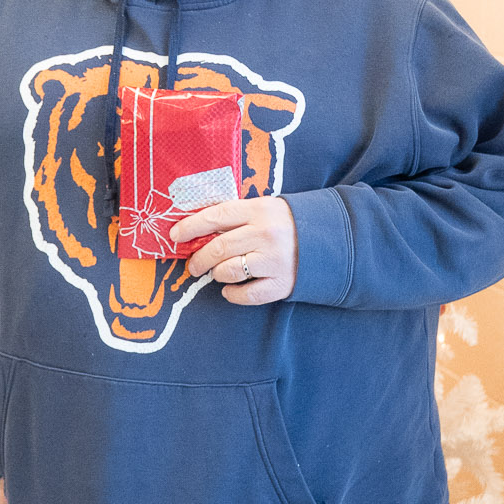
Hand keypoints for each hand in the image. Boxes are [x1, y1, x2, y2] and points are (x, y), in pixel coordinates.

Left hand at [169, 196, 298, 304]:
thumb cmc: (285, 224)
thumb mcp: (264, 209)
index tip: (175, 236)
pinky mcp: (282, 283)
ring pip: (228, 271)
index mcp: (259, 210)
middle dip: (198, 259)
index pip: (216, 216)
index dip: (191, 226)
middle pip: (218, 248)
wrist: (328, 240)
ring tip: (218, 273)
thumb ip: (236, 217)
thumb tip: (196, 231)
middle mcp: (266, 234)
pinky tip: (230, 290)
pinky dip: (232, 294)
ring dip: (216, 274)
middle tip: (192, 266)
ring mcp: (274, 260)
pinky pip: (246, 294)